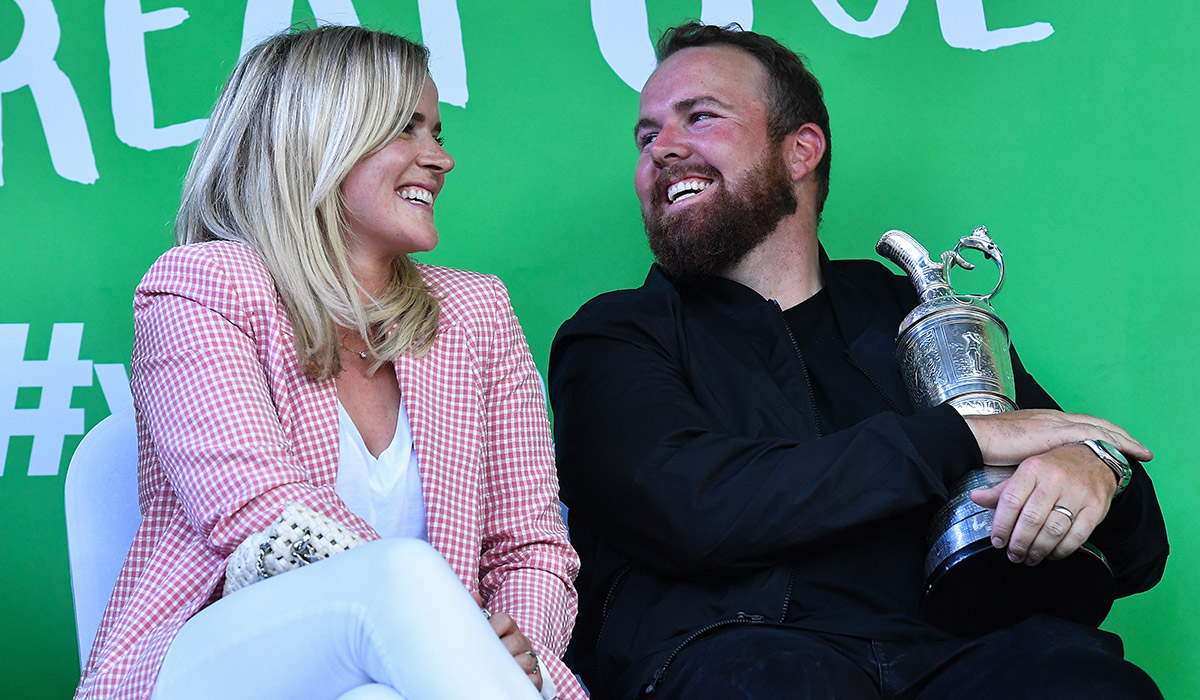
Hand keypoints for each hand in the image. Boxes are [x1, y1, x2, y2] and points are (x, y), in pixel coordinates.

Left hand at [471, 592, 541, 690]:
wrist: (499, 676)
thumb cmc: (489, 651)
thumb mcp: (481, 632)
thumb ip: (476, 614)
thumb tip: (474, 596)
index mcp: (508, 629)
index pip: (505, 620)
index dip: (494, 628)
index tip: (484, 638)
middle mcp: (521, 642)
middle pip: (516, 641)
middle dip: (501, 652)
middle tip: (486, 659)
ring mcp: (529, 659)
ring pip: (526, 660)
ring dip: (510, 668)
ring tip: (497, 672)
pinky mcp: (535, 678)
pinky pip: (534, 679)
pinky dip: (523, 681)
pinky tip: (511, 681)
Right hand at [963, 409, 1151, 466]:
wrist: (975, 438)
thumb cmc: (987, 447)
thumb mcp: (1014, 454)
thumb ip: (1029, 461)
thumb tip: (1036, 476)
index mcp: (1043, 422)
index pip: (1080, 425)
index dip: (1100, 433)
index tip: (1116, 442)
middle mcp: (1053, 418)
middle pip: (1095, 424)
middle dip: (1119, 435)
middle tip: (1139, 448)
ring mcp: (1055, 423)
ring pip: (1099, 428)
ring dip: (1122, 439)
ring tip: (1140, 452)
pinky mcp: (1055, 432)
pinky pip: (1091, 434)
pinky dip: (1110, 441)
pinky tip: (1122, 450)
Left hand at [970, 443, 1118, 564]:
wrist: (1095, 458)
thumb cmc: (1055, 467)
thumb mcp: (1026, 471)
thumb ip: (1002, 489)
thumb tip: (975, 497)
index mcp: (1033, 469)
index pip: (1011, 500)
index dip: (1001, 525)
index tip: (997, 541)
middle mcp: (1055, 479)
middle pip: (1032, 519)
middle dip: (1019, 543)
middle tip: (1013, 554)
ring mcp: (1078, 494)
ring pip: (1053, 530)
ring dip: (1038, 550)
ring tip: (1029, 558)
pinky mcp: (1096, 507)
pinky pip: (1077, 536)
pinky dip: (1062, 550)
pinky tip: (1051, 554)